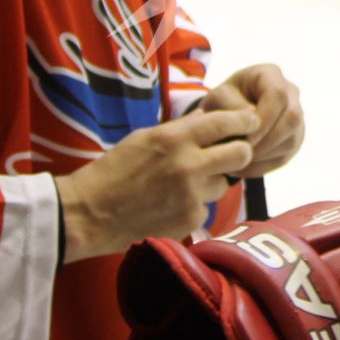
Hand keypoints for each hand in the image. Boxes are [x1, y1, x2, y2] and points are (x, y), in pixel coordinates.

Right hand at [54, 107, 257, 263]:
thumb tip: (212, 119)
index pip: (225, 122)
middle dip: (240, 152)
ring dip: (210, 183)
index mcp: (175, 138)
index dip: (244, 120)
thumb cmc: (113, 171)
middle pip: (241, 153)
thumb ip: (182, 130)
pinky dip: (194, 205)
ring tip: (180, 185)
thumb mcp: (145, 138)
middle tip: (231, 155)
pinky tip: (169, 205)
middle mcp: (188, 164)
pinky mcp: (189, 219)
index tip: (251, 121)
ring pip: (222, 184)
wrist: (87, 214)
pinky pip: (206, 208)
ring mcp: (191, 195)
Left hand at [196, 63, 304, 177]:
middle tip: (243, 154)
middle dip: (267, 140)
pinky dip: (264, 166)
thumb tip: (254, 123)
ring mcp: (296, 115)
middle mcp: (290, 92)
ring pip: (292, 139)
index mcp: (271, 75)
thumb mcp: (217, 98)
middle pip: (292, 118)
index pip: (278, 95)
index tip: (245, 139)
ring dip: (265, 155)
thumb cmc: (221, 101)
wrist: (224, 113)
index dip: (265, 120)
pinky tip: (243, 168)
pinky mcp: (294, 137)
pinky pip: (286, 155)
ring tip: (239, 162)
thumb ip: (231, 107)